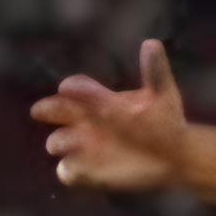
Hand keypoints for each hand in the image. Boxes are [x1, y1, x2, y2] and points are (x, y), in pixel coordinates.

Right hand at [33, 39, 191, 191]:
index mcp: (98, 100)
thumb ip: (154, 72)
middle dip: (49, 110)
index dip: (72, 87)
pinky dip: (69, 171)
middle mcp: (87, 121)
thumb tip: (152, 43)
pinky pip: (68, 173)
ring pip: (58, 142)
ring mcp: (85, 147)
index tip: (67, 87)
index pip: (76, 88)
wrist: (174, 156)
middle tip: (42, 111)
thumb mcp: (162, 95)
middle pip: (56, 111)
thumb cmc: (165, 121)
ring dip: (60, 142)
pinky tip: (78, 169)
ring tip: (66, 142)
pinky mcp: (90, 172)